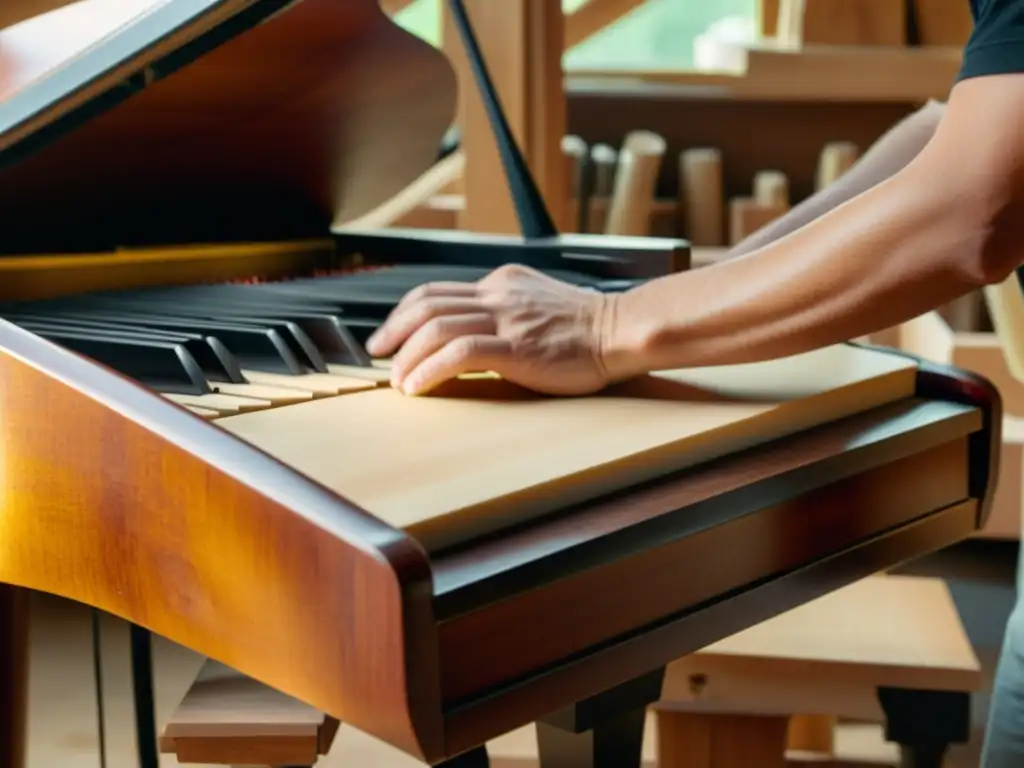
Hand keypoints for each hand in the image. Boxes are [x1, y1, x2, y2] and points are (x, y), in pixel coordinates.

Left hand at [365, 263, 618, 395]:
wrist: (620, 331)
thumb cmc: (585, 329)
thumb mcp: (536, 304)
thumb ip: (505, 311)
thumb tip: (471, 335)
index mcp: (501, 283)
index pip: (438, 291)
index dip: (405, 314)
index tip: (390, 336)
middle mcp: (498, 294)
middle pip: (427, 304)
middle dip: (394, 331)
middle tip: (379, 355)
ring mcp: (507, 318)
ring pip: (437, 327)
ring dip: (408, 356)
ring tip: (397, 379)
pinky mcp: (517, 346)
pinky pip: (459, 353)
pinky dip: (429, 370)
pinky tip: (418, 387)